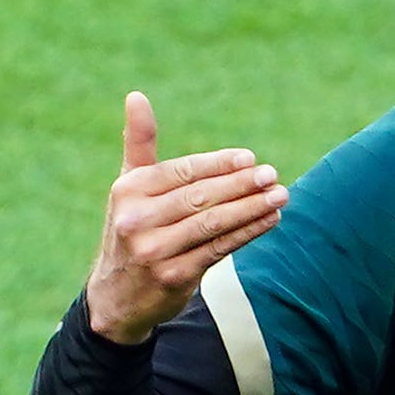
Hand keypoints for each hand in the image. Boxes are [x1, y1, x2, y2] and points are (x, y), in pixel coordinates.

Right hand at [83, 93, 282, 346]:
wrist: (115, 298)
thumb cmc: (131, 230)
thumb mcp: (128, 187)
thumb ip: (138, 143)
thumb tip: (136, 95)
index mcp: (128, 191)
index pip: (183, 172)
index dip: (218, 164)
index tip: (250, 158)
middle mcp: (137, 220)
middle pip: (200, 197)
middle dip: (241, 185)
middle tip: (271, 175)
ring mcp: (154, 251)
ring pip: (213, 224)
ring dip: (251, 209)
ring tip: (279, 195)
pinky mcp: (173, 277)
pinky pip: (218, 250)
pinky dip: (247, 233)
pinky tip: (269, 220)